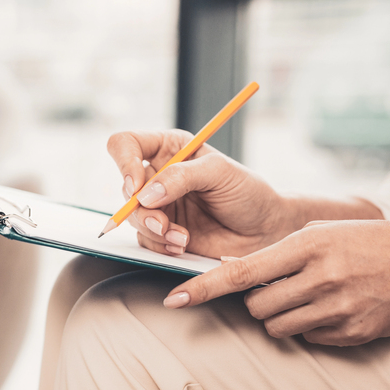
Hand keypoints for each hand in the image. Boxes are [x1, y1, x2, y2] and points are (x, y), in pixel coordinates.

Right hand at [107, 130, 295, 257]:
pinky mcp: (162, 232)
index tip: (136, 186)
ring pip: (131, 216)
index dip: (124, 163)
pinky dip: (160, 245)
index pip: (126, 144)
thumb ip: (181, 176)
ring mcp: (159, 205)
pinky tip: (182, 245)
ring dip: (153, 230)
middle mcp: (158, 175)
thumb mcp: (219, 173)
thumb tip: (145, 194)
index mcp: (169, 149)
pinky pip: (144, 239)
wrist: (265, 231)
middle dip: (141, 209)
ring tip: (181, 238)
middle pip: (124, 186)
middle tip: (163, 223)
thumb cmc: (248, 193)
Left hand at [164, 219, 389, 345]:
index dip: (204, 288)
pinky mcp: (353, 334)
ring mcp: (339, 309)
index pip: (242, 272)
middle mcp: (322, 279)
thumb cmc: (366, 242)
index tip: (174, 299)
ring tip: (307, 295)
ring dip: (280, 315)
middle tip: (279, 286)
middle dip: (257, 300)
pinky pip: (308, 339)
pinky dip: (309, 327)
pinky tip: (331, 307)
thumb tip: (231, 271)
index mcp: (307, 246)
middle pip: (257, 306)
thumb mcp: (320, 233)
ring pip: (278, 327)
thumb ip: (277, 252)